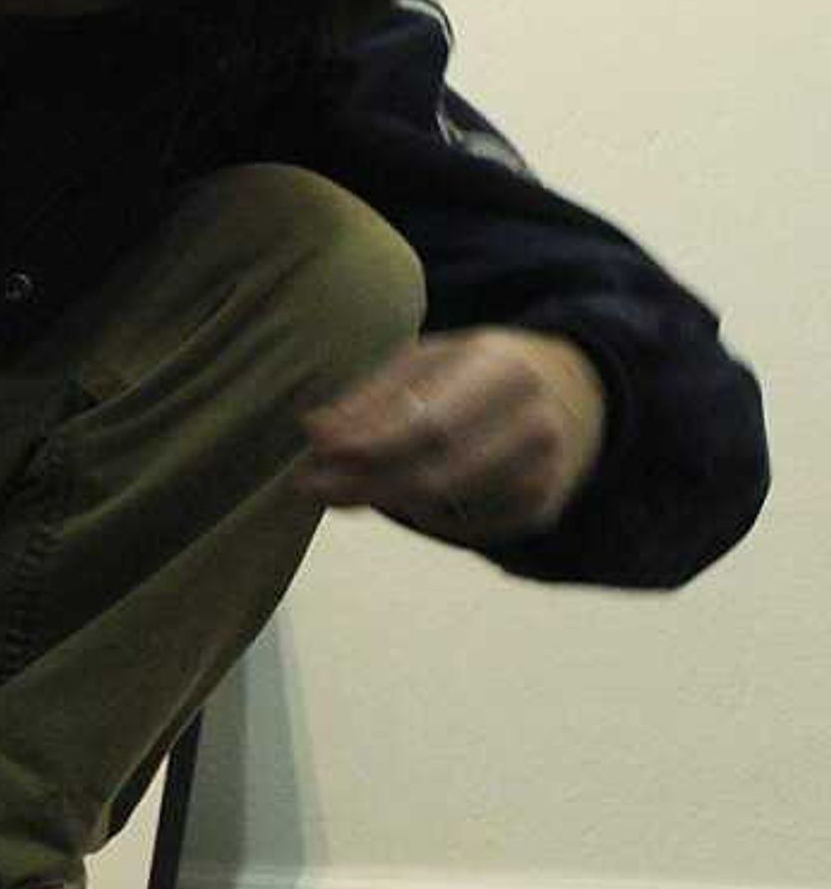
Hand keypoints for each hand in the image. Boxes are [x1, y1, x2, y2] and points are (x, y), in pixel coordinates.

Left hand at [297, 329, 607, 545]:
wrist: (578, 392)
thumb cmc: (479, 371)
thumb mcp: (429, 361)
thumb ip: (372, 397)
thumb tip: (315, 432)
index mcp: (503, 370)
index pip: (428, 424)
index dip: (368, 448)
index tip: (314, 458)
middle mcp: (533, 423)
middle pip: (434, 475)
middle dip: (362, 486)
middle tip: (308, 488)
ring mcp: (544, 471)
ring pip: (445, 507)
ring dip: (385, 500)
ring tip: (346, 487)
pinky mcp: (541, 508)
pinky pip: (464, 527)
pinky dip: (424, 515)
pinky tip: (405, 495)